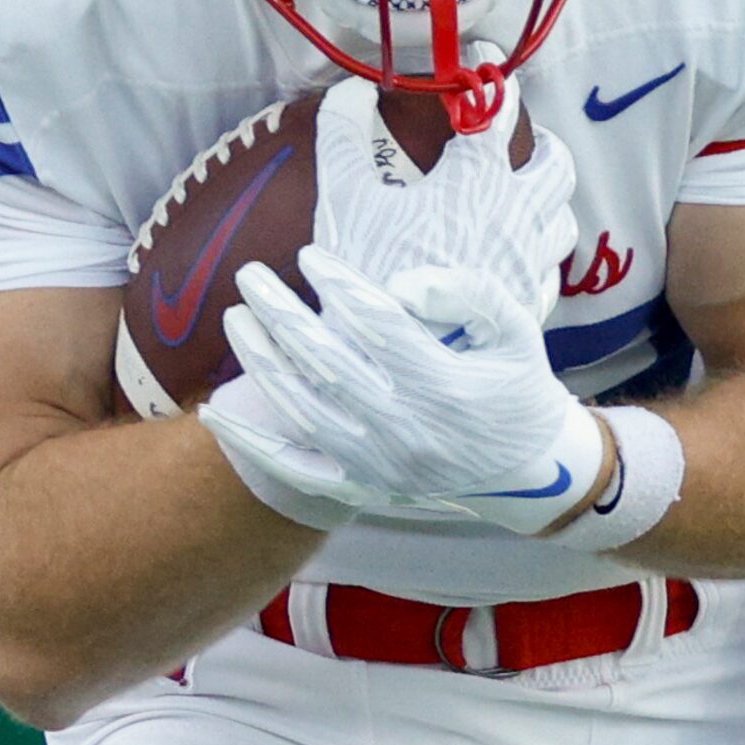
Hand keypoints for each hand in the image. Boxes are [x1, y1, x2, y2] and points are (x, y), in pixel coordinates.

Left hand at [213, 248, 598, 533]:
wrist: (530, 474)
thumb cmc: (517, 386)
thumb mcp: (516, 329)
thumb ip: (467, 292)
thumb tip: (399, 284)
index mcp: (445, 387)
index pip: (377, 325)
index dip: (337, 286)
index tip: (308, 257)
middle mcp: (406, 430)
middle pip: (327, 364)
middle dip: (281, 315)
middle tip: (248, 275)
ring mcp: (378, 465)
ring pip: (301, 410)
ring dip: (260, 363)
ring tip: (235, 317)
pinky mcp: (360, 488)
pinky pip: (295, 468)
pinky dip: (252, 444)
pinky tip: (214, 413)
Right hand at [308, 75, 578, 313]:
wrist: (396, 362)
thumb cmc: (369, 275)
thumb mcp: (343, 196)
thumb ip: (342, 132)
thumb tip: (350, 88)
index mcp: (478, 179)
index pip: (498, 108)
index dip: (493, 76)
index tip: (486, 60)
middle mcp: (517, 215)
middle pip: (556, 162)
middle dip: (543, 140)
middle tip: (524, 134)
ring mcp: (529, 263)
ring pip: (563, 217)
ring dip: (548, 197)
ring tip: (529, 192)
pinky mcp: (528, 305)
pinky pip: (552, 270)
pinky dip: (539, 252)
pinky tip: (521, 256)